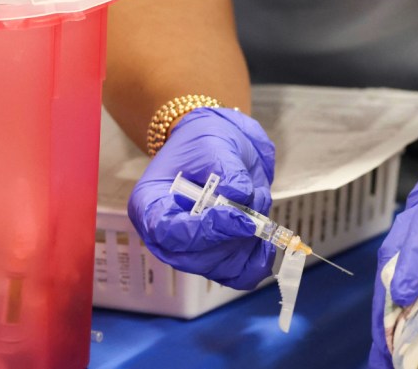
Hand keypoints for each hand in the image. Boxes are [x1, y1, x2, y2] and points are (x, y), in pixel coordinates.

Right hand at [128, 107, 276, 289]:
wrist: (217, 148)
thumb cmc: (206, 142)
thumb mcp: (214, 145)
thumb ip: (227, 174)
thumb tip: (240, 200)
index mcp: (150, 205)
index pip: (168, 232)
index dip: (205, 230)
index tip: (239, 217)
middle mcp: (166, 237)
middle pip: (195, 258)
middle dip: (232, 239)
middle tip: (255, 215)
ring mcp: (191, 251)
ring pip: (222, 266)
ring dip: (249, 240)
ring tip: (255, 202)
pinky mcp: (216, 257)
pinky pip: (238, 275)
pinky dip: (257, 261)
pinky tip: (267, 240)